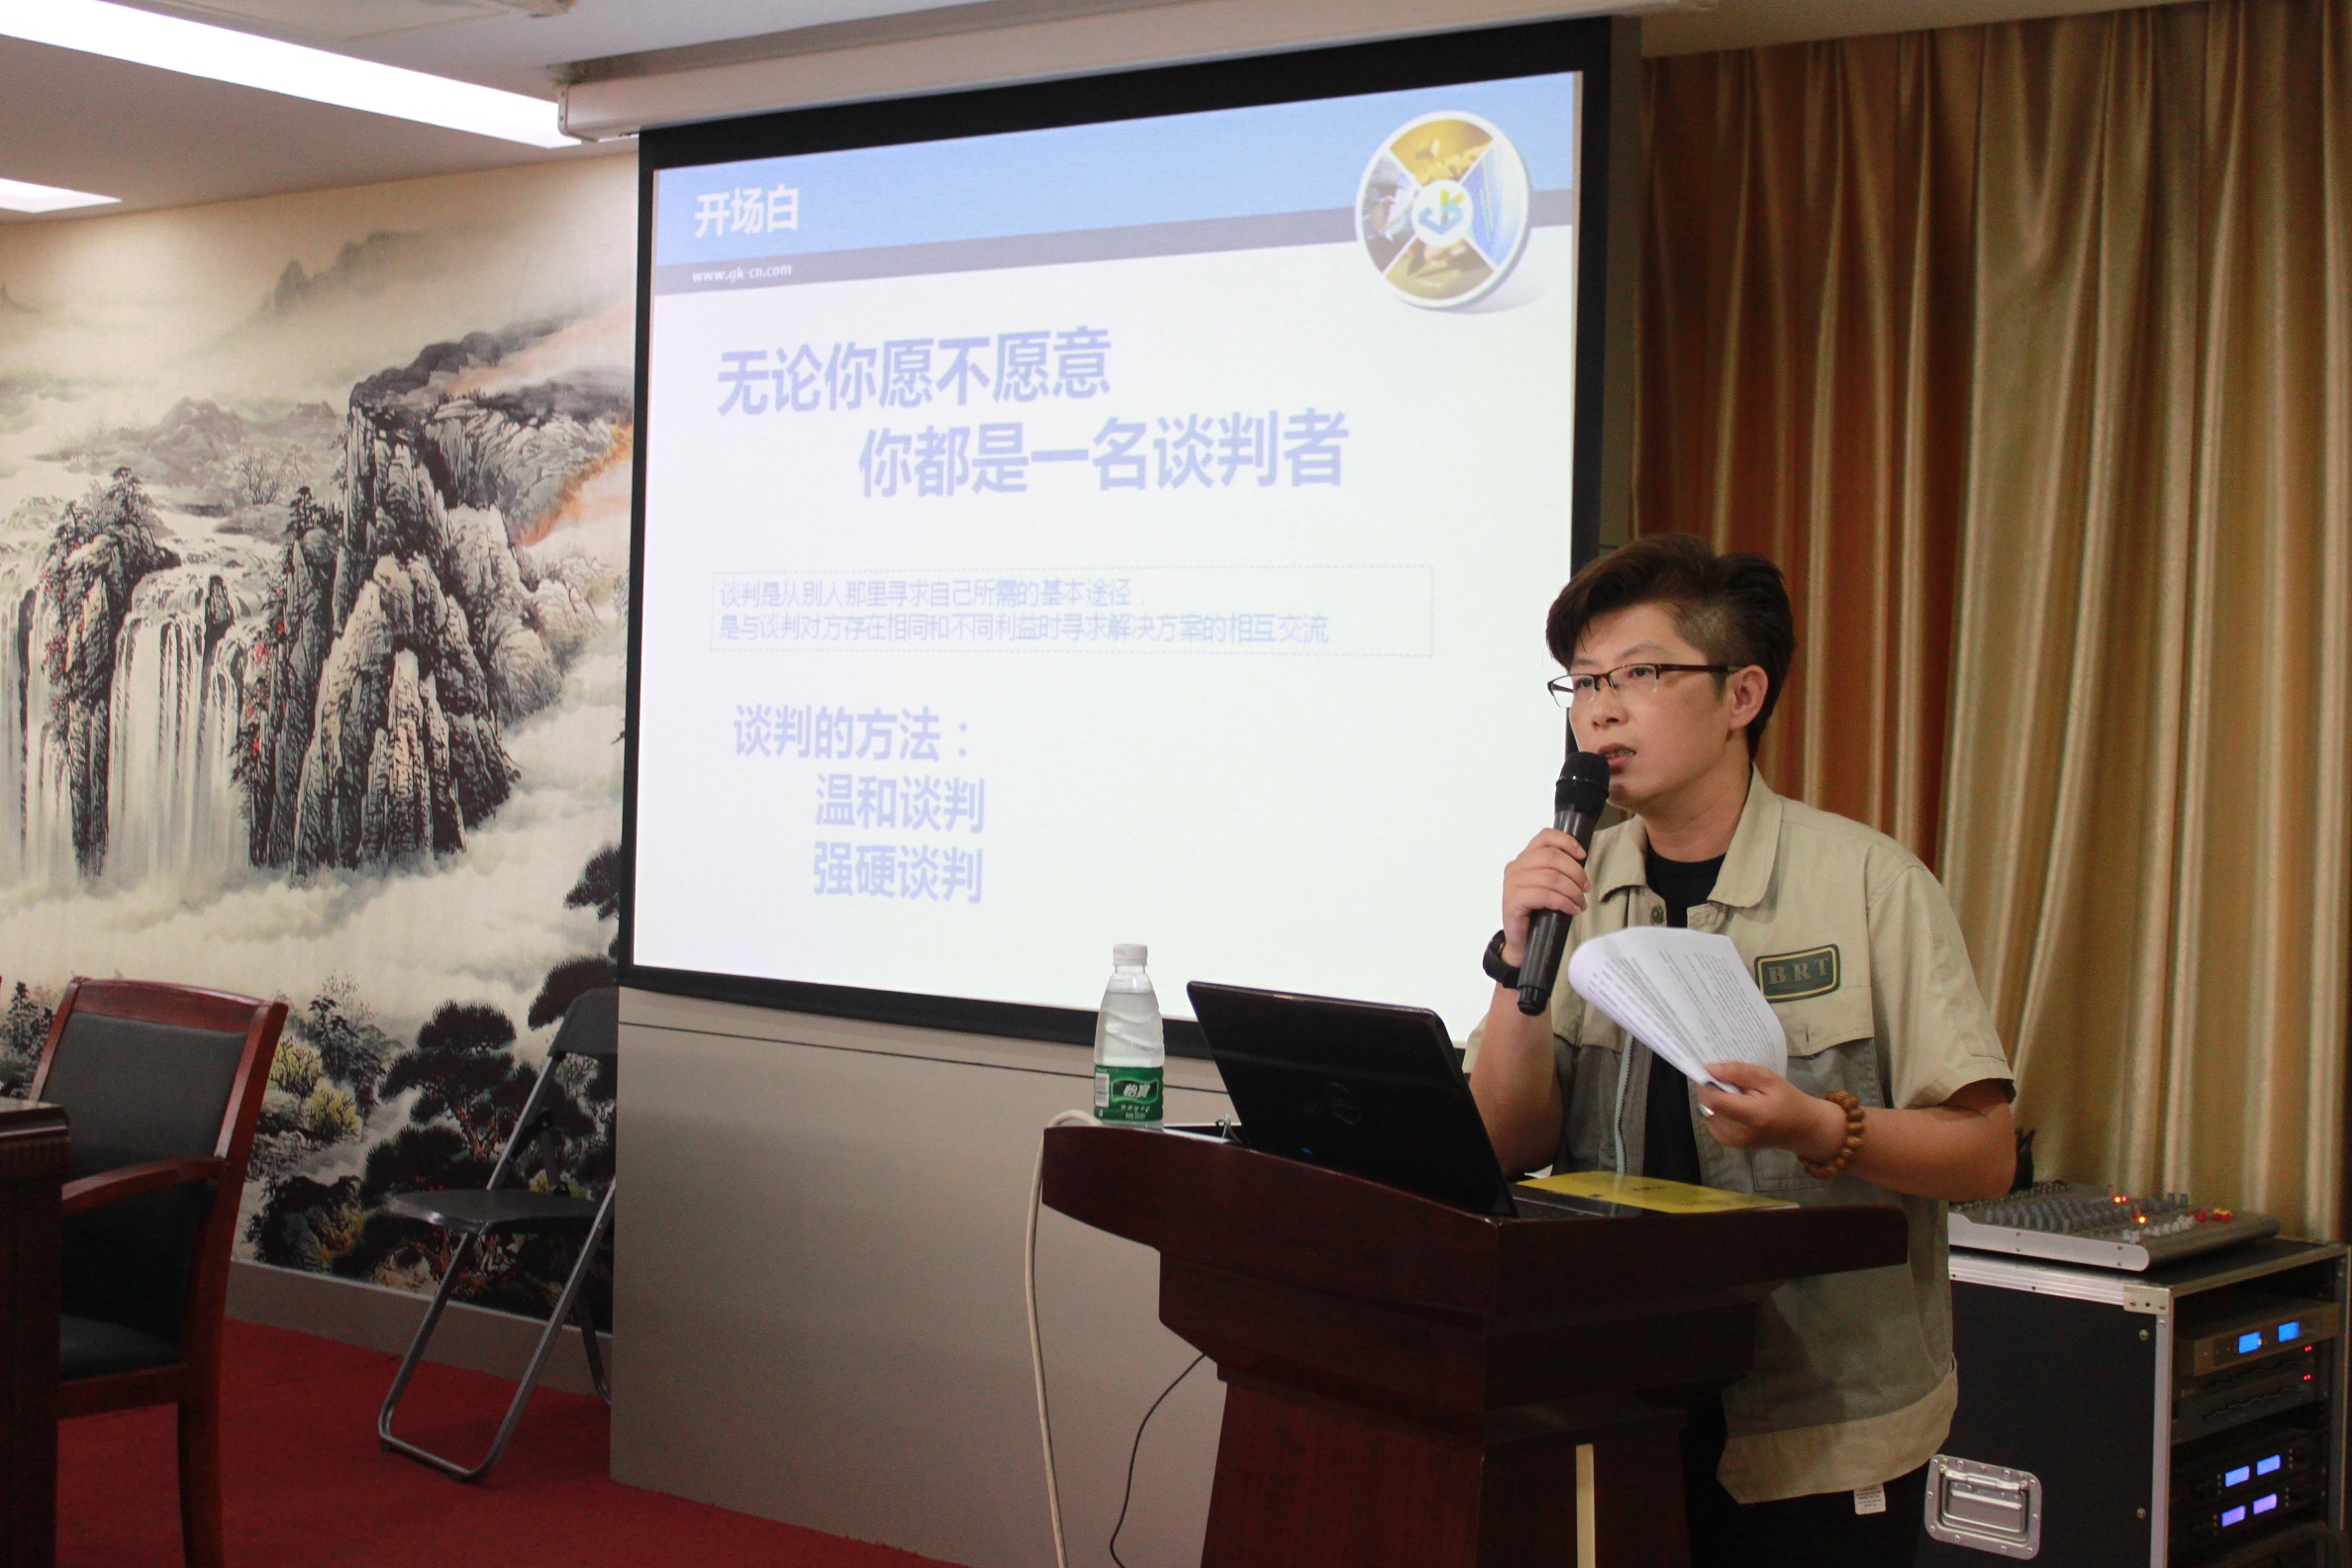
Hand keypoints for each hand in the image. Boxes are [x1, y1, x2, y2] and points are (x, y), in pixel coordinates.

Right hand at [1500, 829, 1588, 965]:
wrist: (1522, 941)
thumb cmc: (1538, 912)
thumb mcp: (1549, 885)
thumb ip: (1558, 870)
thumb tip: (1581, 860)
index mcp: (1524, 858)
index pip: (1545, 837)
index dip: (1567, 842)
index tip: (1583, 856)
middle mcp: (1515, 867)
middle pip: (1552, 857)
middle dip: (1575, 872)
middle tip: (1585, 887)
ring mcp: (1512, 883)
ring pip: (1551, 877)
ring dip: (1572, 891)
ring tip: (1580, 903)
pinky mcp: (1513, 900)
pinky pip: (1545, 895)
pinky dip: (1564, 902)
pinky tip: (1571, 909)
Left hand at [1696, 1062, 1848, 1161]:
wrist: (1802, 1129)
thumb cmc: (1788, 1100)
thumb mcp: (1768, 1078)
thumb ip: (1739, 1073)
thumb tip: (1710, 1068)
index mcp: (1752, 1117)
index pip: (1714, 1101)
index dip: (1707, 1084)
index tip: (1712, 1071)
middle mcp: (1738, 1134)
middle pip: (1707, 1106)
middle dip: (1712, 1090)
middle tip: (1729, 1082)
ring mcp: (1732, 1142)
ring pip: (1706, 1113)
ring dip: (1714, 1100)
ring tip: (1735, 1095)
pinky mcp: (1729, 1143)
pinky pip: (1711, 1121)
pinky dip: (1717, 1110)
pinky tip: (1734, 1106)